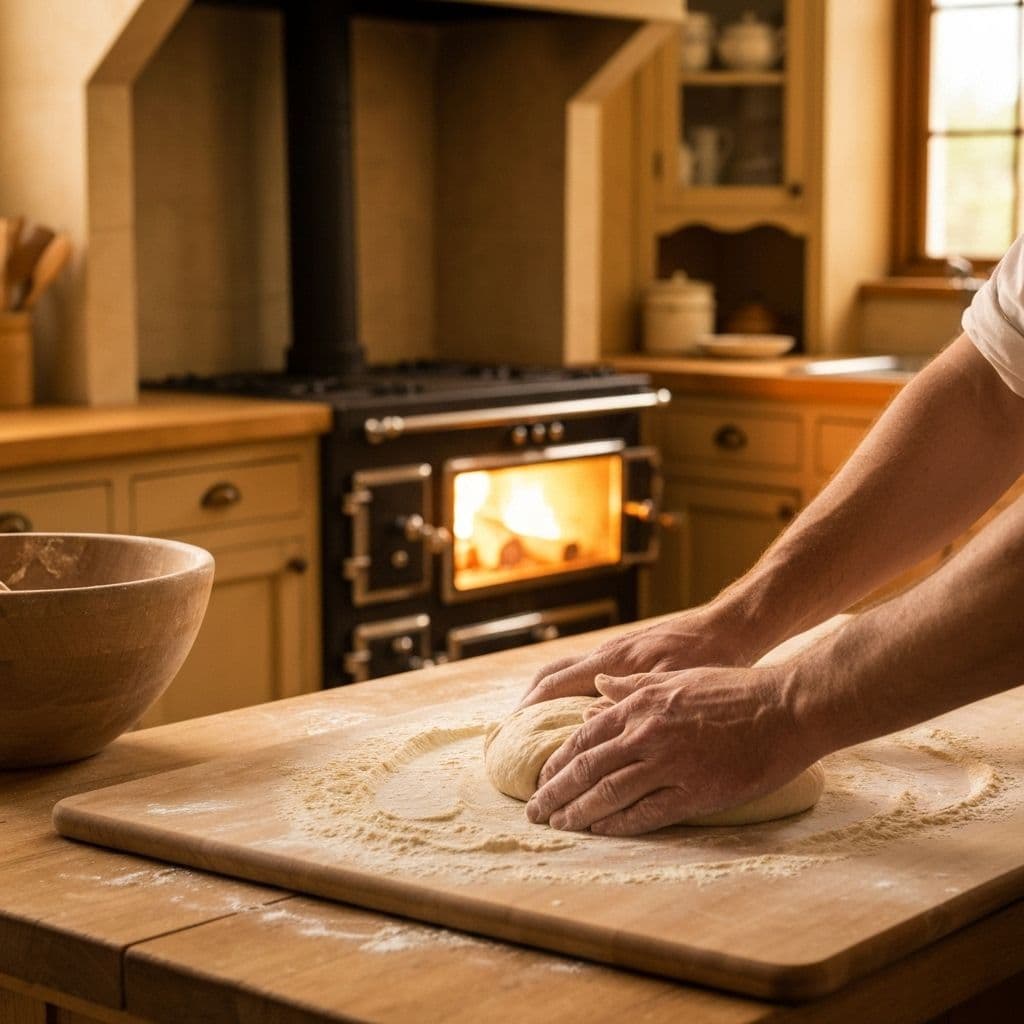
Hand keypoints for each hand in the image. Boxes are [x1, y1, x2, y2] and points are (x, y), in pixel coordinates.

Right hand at [518, 604, 765, 709]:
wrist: (730, 627)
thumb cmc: (707, 656)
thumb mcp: (672, 684)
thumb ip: (632, 698)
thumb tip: (588, 719)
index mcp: (611, 662)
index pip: (554, 684)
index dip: (530, 709)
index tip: (512, 733)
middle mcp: (606, 655)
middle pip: (551, 675)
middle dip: (528, 701)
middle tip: (513, 733)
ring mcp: (616, 654)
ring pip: (567, 673)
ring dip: (546, 696)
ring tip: (535, 726)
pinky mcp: (629, 657)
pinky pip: (585, 674)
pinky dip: (569, 692)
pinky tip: (577, 712)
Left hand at [524, 665, 811, 835]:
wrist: (783, 707)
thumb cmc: (732, 689)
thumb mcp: (675, 677)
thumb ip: (633, 686)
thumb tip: (598, 686)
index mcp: (639, 705)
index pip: (583, 738)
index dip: (557, 762)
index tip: (542, 778)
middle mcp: (645, 733)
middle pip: (585, 768)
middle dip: (554, 792)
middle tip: (534, 811)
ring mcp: (668, 764)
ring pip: (607, 793)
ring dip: (577, 812)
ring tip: (558, 825)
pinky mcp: (694, 792)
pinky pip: (645, 813)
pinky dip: (617, 824)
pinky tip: (599, 831)